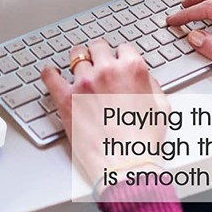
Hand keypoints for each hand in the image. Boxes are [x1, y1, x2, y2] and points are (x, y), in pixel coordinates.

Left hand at [41, 39, 168, 184]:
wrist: (125, 165)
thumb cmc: (143, 141)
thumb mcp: (160, 107)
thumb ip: (151, 84)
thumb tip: (144, 78)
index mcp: (132, 68)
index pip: (123, 48)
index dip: (120, 56)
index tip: (116, 62)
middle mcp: (107, 70)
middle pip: (97, 46)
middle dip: (99, 54)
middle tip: (98, 65)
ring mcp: (84, 82)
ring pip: (76, 56)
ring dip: (78, 63)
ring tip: (79, 72)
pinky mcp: (66, 98)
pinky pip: (50, 76)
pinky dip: (50, 73)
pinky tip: (52, 74)